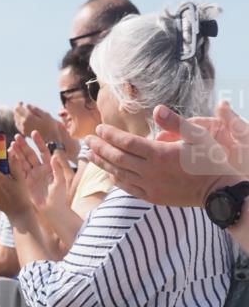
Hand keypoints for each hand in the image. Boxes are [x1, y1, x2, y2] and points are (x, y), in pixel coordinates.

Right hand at [10, 134, 52, 209]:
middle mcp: (39, 169)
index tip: (33, 133)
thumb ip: (58, 169)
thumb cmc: (59, 197)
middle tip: (16, 137)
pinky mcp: (24, 182)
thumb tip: (54, 156)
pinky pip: (18, 171)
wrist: (52, 210)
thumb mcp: (61, 182)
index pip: (43, 151)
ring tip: (10, 145)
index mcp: (49, 167)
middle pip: (30, 154)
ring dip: (16, 153)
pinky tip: (8, 157)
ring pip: (22, 161)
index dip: (38, 142)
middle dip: (23, 145)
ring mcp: (31, 175)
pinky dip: (13, 164)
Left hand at [15, 102, 61, 142]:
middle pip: (15, 114)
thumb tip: (26, 105)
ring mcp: (22, 129)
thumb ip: (35, 109)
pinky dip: (19, 120)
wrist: (51, 139)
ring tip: (25, 113)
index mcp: (28, 118)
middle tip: (23, 106)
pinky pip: (18, 125)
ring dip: (19, 115)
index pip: (17, 109)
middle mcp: (23, 124)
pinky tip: (25, 119)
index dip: (18, 104)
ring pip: (16, 119)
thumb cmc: (50, 125)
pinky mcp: (24, 133)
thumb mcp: (45, 114)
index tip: (22, 102)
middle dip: (19, 109)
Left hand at [86, 101, 245, 206]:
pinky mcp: (152, 197)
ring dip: (103, 163)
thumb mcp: (197, 135)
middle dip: (100, 147)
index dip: (110, 135)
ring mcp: (150, 186)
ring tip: (91, 154)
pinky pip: (128, 188)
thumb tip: (157, 108)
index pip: (127, 143)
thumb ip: (175, 122)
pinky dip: (116, 179)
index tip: (99, 128)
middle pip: (117, 158)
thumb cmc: (209, 160)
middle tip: (88, 139)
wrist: (218, 190)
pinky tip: (108, 173)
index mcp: (160, 154)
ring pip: (119, 174)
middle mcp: (151, 171)